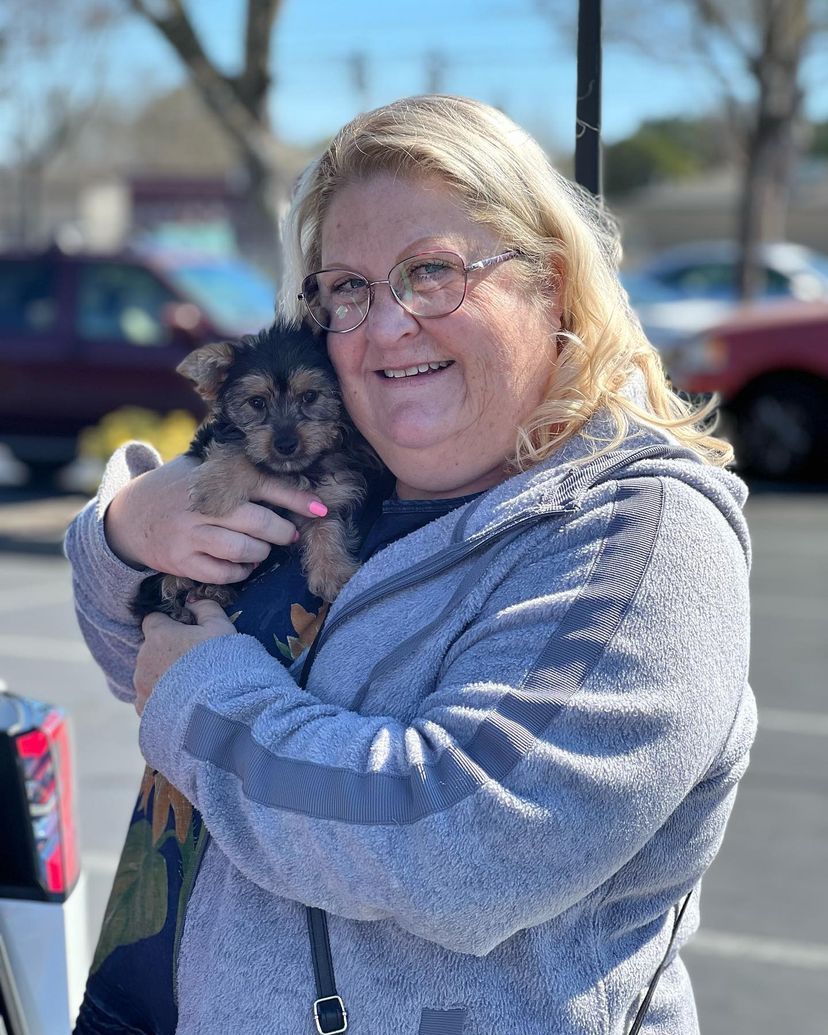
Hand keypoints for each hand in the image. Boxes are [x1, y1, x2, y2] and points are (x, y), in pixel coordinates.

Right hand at [104, 454, 327, 583]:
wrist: (128, 516)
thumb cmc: (179, 489)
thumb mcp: (203, 469)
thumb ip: (238, 473)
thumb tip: (294, 479)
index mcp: (214, 478)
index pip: (264, 486)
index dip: (296, 499)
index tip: (321, 509)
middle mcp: (203, 506)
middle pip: (259, 522)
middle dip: (282, 532)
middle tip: (288, 534)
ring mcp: (190, 534)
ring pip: (243, 550)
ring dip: (262, 553)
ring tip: (263, 549)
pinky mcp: (180, 561)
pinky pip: (223, 573)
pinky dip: (240, 571)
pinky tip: (242, 563)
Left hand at [134, 599, 234, 714]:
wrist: (218, 708)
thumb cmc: (221, 663)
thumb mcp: (221, 627)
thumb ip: (205, 607)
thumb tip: (192, 600)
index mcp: (159, 636)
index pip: (153, 620)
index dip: (169, 624)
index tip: (186, 633)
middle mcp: (143, 660)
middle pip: (150, 648)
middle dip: (166, 651)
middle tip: (193, 661)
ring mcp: (142, 686)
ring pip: (148, 674)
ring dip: (163, 675)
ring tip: (189, 685)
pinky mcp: (144, 709)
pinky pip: (148, 698)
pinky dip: (161, 698)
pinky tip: (182, 702)